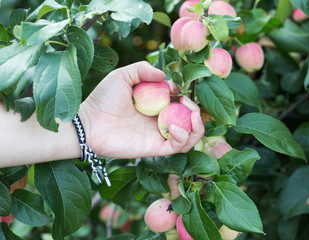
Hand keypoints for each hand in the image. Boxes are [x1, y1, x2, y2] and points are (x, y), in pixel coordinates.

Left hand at [79, 61, 203, 158]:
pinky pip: (178, 146)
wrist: (88, 124)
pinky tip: (175, 126)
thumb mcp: (122, 76)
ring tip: (190, 114)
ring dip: (197, 126)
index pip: (180, 104)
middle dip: (196, 111)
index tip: (178, 89)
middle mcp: (160, 122)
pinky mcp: (155, 148)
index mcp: (155, 106)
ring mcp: (158, 136)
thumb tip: (164, 76)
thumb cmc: (102, 99)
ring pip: (189, 137)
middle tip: (187, 102)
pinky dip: (183, 137)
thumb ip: (142, 69)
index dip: (185, 96)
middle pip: (190, 122)